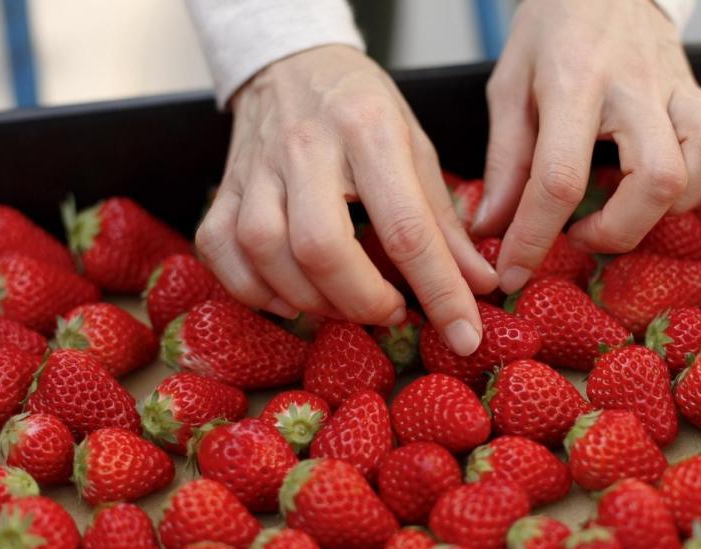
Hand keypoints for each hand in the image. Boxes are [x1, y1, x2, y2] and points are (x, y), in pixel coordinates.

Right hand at [196, 45, 497, 354]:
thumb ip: (445, 221)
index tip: (464, 334)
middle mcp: (306, 147)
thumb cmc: (362, 109)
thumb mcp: (416, 148)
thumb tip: (478, 285)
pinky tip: (292, 297)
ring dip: (312, 300)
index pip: (406, 227)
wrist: (291, 63)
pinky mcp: (222, 187)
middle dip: (363, 301)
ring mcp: (255, 167)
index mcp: (370, 130)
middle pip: (322, 247)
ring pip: (266, 252)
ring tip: (347, 305)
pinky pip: (221, 251)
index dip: (439, 291)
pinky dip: (255, 290)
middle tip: (393, 312)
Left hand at [471, 0, 700, 292]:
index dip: (535, 237)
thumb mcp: (508, 88)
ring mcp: (680, 86)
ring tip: (631, 208)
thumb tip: (491, 229)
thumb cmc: (551, 33)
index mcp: (573, 82)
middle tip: (581, 234)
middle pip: (658, 178)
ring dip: (675, 205)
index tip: (514, 272)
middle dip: (620, 230)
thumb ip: (504, 162)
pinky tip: (680, 184)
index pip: (560, 177)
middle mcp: (635, 86)